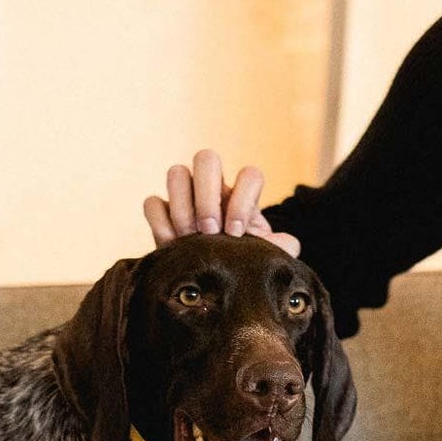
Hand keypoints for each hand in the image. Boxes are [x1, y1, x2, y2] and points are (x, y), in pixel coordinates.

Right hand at [142, 149, 301, 256]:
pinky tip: (171, 244)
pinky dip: (159, 221)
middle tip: (209, 230)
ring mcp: (185, 197)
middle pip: (206, 158)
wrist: (215, 282)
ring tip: (188, 236)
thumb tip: (289, 244)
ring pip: (176, 173)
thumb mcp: (265, 258)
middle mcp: (213, 188)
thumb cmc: (242, 263)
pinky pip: (152, 202)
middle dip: (206, 195)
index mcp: (243, 194)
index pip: (248, 174)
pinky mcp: (162, 214)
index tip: (236, 232)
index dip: (242, 199)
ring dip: (180, 205)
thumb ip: (280, 249)